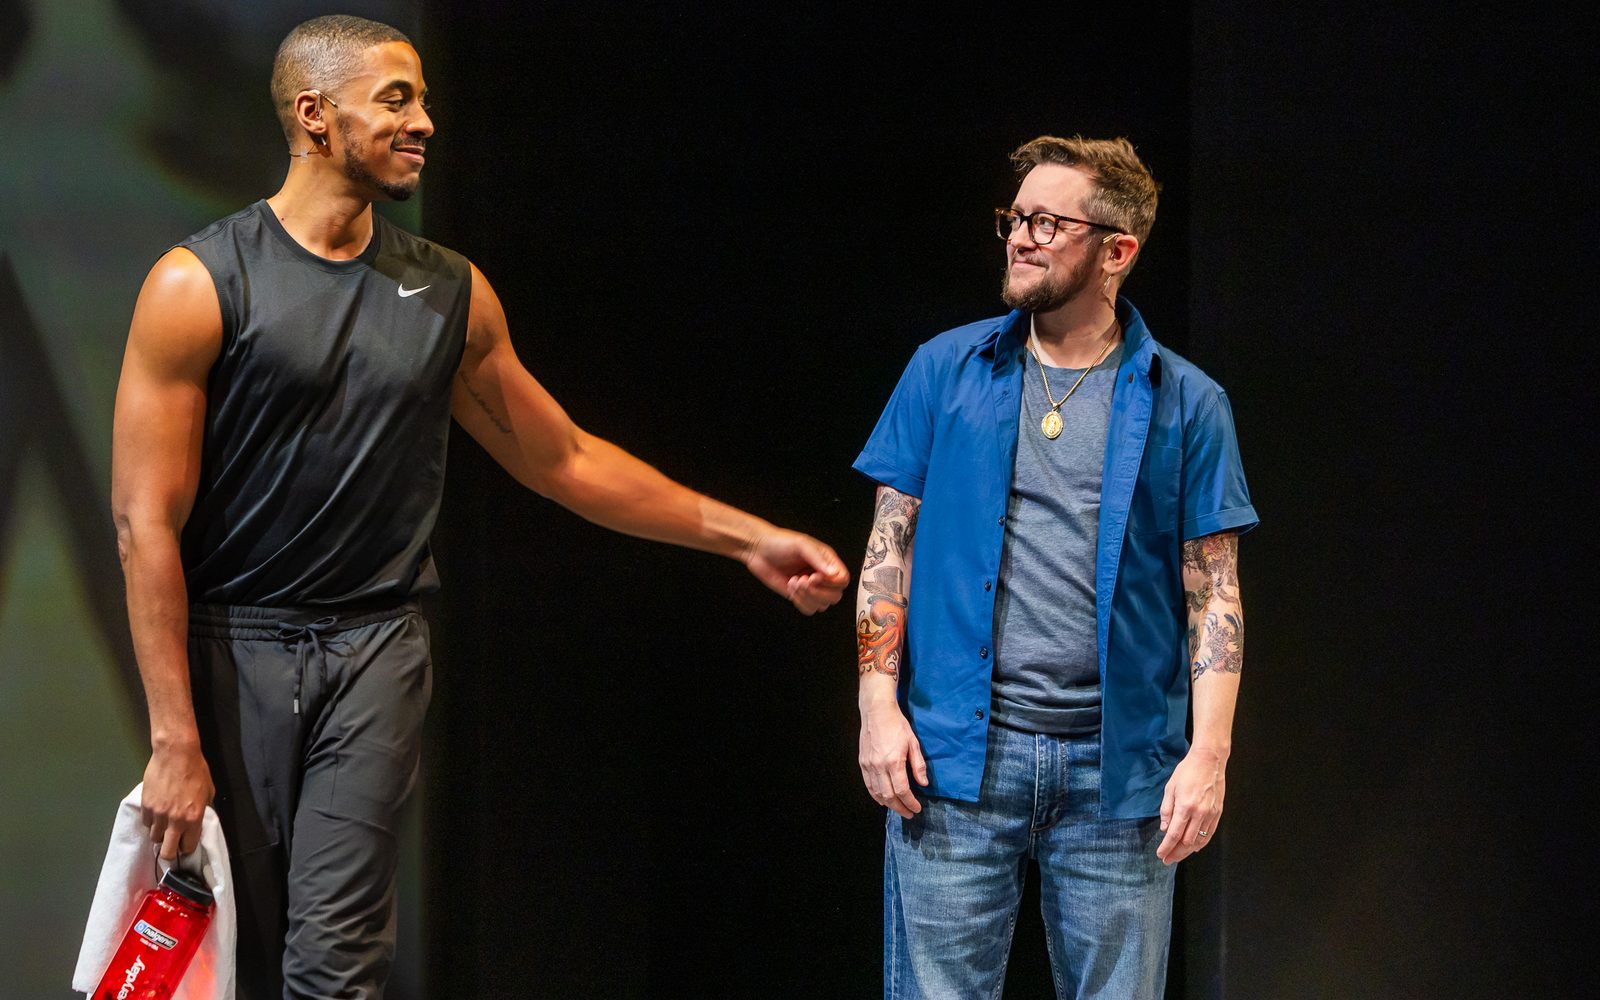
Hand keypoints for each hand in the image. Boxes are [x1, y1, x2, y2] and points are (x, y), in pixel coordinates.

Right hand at [141, 740, 213, 860]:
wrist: (175, 754)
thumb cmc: (196, 770)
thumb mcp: (208, 791)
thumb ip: (203, 809)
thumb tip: (198, 819)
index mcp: (193, 818)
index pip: (187, 847)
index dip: (187, 848)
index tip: (186, 844)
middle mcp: (174, 820)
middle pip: (167, 852)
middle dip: (170, 852)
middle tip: (172, 844)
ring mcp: (158, 814)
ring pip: (154, 838)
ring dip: (160, 834)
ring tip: (164, 825)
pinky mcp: (145, 806)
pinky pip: (146, 823)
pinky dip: (151, 822)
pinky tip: (157, 813)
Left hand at [743, 528, 849, 614]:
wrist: (759, 550)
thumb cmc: (780, 542)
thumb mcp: (801, 545)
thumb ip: (819, 559)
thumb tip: (834, 574)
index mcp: (827, 561)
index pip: (843, 579)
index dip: (831, 582)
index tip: (814, 576)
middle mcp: (822, 575)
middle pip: (835, 596)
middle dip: (817, 592)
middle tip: (802, 580)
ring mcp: (811, 587)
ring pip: (823, 605)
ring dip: (807, 597)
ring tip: (794, 582)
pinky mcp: (799, 596)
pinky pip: (809, 609)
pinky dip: (800, 602)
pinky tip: (790, 587)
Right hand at [858, 696, 927, 818]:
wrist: (876, 711)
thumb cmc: (897, 725)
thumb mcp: (913, 743)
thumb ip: (918, 765)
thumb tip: (923, 783)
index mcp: (893, 761)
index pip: (902, 790)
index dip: (910, 802)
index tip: (917, 808)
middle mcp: (879, 766)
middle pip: (888, 796)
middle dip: (900, 808)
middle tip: (908, 813)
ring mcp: (868, 765)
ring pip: (877, 793)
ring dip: (888, 804)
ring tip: (898, 808)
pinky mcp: (862, 763)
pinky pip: (868, 785)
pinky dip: (875, 795)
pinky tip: (882, 800)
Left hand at [1156, 747, 1225, 864]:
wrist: (1209, 761)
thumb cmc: (1187, 772)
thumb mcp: (1170, 788)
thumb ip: (1167, 810)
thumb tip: (1164, 829)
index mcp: (1185, 806)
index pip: (1174, 834)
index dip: (1166, 847)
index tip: (1160, 854)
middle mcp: (1199, 813)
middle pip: (1186, 841)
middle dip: (1175, 853)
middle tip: (1167, 860)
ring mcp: (1210, 814)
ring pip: (1199, 841)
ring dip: (1187, 852)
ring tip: (1177, 856)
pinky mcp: (1218, 813)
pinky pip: (1209, 834)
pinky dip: (1201, 844)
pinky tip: (1194, 848)